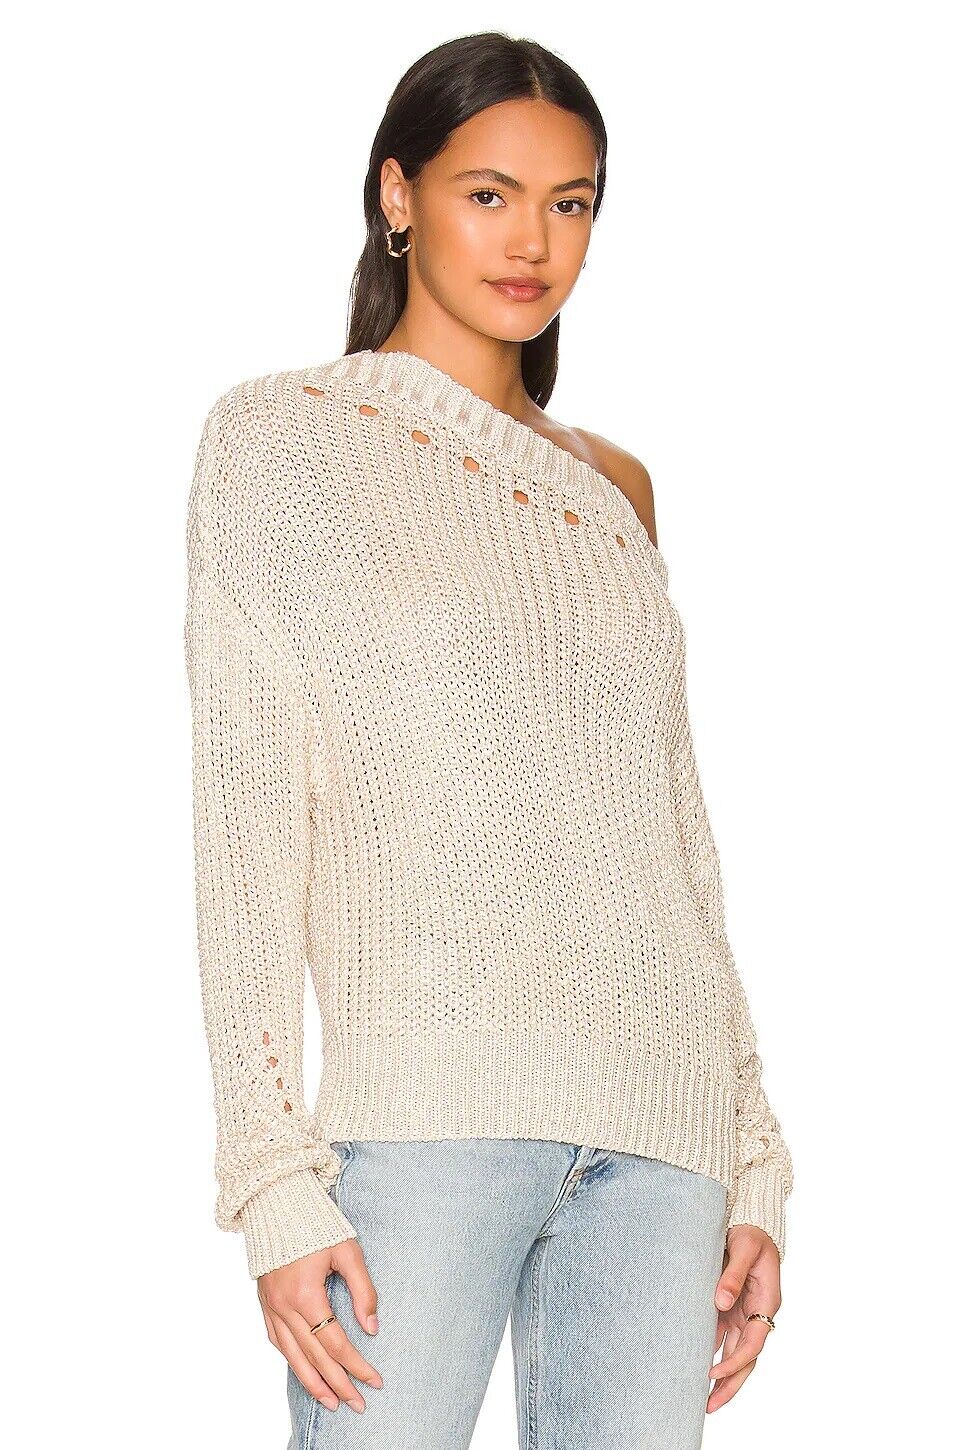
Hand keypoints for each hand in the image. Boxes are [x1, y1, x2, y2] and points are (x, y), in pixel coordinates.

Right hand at [257, 1238, 382, 1412]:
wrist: (278, 1204)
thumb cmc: (317, 1224)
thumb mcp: (348, 1250)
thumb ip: (363, 1289)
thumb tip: (372, 1327)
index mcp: (306, 1294)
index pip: (335, 1343)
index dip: (357, 1365)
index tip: (375, 1380)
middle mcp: (284, 1307)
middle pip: (315, 1357)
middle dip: (339, 1384)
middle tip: (359, 1405)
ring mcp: (271, 1307)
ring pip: (293, 1356)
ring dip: (313, 1382)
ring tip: (332, 1403)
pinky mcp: (264, 1303)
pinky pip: (277, 1341)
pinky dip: (292, 1360)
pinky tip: (305, 1372)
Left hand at [706, 1225, 781, 1413]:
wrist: (752, 1223)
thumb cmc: (752, 1234)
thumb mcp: (745, 1248)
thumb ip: (733, 1274)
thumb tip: (721, 1302)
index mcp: (766, 1302)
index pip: (752, 1343)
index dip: (734, 1362)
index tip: (713, 1374)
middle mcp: (757, 1313)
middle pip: (746, 1358)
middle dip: (730, 1384)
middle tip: (709, 1407)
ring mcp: (745, 1313)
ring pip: (735, 1353)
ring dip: (722, 1376)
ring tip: (703, 1399)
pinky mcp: (732, 1308)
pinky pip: (723, 1337)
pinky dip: (713, 1354)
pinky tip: (697, 1366)